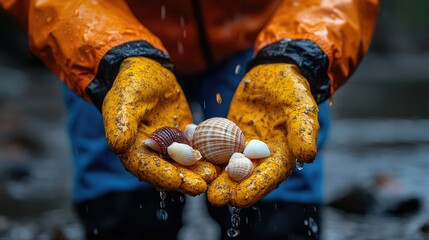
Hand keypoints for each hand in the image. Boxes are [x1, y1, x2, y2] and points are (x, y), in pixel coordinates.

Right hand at [102, 57, 216, 195]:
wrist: (148, 68)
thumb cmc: (131, 83)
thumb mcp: (123, 100)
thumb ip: (120, 123)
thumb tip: (118, 147)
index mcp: (132, 148)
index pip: (145, 167)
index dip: (160, 176)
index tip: (176, 181)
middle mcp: (151, 151)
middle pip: (167, 170)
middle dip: (184, 179)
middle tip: (201, 186)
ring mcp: (169, 145)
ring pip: (184, 162)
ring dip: (197, 171)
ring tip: (214, 175)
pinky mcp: (184, 136)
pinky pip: (196, 148)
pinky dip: (207, 154)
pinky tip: (222, 159)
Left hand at [207, 63, 318, 206]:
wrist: (273, 71)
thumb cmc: (291, 89)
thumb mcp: (300, 106)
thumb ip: (303, 131)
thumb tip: (308, 156)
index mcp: (282, 154)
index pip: (270, 176)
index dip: (256, 187)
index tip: (240, 199)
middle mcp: (261, 156)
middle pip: (246, 176)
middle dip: (231, 188)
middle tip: (215, 199)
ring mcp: (242, 147)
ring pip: (226, 165)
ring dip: (214, 176)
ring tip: (199, 185)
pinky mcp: (228, 136)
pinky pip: (214, 146)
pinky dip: (203, 153)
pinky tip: (188, 159)